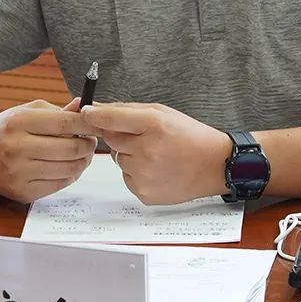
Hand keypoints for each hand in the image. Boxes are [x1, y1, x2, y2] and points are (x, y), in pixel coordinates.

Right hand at [0, 98, 96, 202]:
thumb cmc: (5, 128)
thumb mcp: (27, 111)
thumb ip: (58, 111)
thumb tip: (85, 108)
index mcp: (19, 122)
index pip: (65, 123)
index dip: (88, 123)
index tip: (98, 123)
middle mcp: (17, 149)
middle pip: (71, 148)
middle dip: (89, 144)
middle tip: (91, 140)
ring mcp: (18, 174)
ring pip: (69, 169)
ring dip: (83, 161)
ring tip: (81, 152)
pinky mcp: (22, 193)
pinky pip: (60, 185)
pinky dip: (70, 175)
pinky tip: (67, 165)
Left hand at [79, 102, 228, 204]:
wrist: (214, 165)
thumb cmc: (190, 136)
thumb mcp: (163, 113)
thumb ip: (127, 110)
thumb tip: (95, 109)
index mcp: (153, 124)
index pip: (111, 118)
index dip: (94, 115)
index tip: (85, 113)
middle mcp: (147, 150)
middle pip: (112, 139)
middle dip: (122, 136)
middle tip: (143, 136)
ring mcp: (145, 174)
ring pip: (119, 160)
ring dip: (131, 155)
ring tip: (157, 155)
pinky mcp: (144, 192)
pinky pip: (127, 178)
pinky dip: (137, 173)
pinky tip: (158, 169)